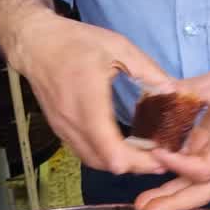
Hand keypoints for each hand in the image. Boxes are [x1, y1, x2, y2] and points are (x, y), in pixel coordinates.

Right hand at [9, 8, 172, 174]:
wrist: (35, 44)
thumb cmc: (75, 42)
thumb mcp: (118, 47)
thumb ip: (147, 70)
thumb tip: (174, 90)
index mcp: (89, 102)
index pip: (111, 150)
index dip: (138, 162)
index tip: (161, 157)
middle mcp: (73, 122)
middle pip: (107, 163)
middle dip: (136, 167)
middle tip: (160, 160)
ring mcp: (64, 129)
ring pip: (95, 162)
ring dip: (121, 164)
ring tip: (146, 157)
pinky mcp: (61, 130)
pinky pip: (85, 153)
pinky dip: (106, 156)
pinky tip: (124, 148)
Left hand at [133, 62, 209, 209]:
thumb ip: (189, 90)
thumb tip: (158, 91)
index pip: (204, 169)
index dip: (178, 165)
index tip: (155, 153)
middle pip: (201, 192)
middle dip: (172, 202)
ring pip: (195, 184)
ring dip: (169, 195)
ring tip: (143, 204)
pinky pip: (191, 169)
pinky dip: (173, 175)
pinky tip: (154, 180)